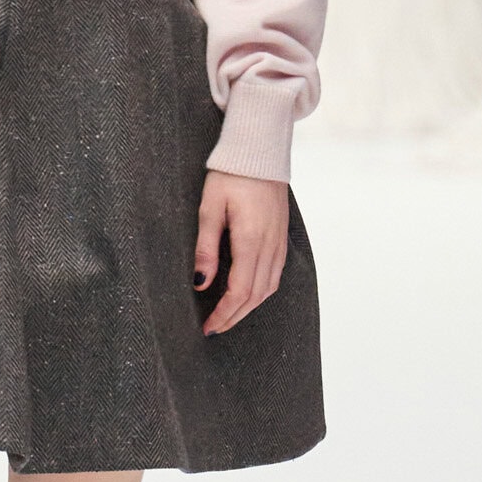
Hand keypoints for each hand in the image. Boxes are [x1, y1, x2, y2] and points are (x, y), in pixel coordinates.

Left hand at [194, 170, 288, 335]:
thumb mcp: (210, 208)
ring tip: (227, 317)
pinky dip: (260, 293)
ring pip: (268, 289)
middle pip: (255, 296)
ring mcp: (279, 243)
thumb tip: (200, 282)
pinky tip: (246, 296)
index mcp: (251, 240)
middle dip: (234, 317)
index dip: (224, 313)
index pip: (239, 291)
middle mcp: (270, 246)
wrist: (260, 152)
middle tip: (213, 329)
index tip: (207, 326)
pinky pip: (274, 275)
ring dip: (247, 308)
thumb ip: (205, 248)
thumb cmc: (230, 176)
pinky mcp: (282, 238)